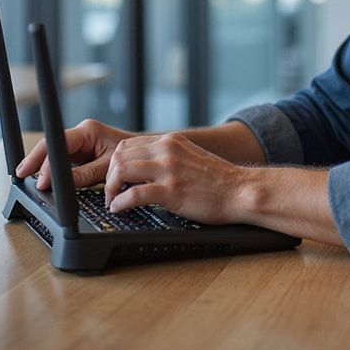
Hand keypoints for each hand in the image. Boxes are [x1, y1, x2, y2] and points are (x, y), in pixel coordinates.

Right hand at [16, 119, 134, 190]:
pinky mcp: (78, 155)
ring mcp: (78, 144)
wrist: (143, 155)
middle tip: (20, 176)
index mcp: (88, 130)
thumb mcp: (109, 167)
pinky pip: (60, 161)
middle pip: (51, 145)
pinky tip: (41, 180)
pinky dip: (50, 171)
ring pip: (53, 154)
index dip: (46, 161)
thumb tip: (62, 183)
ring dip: (40, 166)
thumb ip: (85, 174)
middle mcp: (80, 135)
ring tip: (25, 178)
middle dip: (34, 160)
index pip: (60, 143)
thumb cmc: (131, 156)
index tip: (39, 178)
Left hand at [104, 132, 248, 223]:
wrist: (240, 190)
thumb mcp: (189, 156)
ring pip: (122, 170)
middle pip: (120, 155)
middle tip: (110, 191)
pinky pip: (134, 194)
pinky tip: (119, 208)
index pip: (128, 144)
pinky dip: (120, 202)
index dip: (115, 162)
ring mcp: (169, 170)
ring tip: (112, 200)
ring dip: (110, 188)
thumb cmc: (218, 179)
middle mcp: (167, 150)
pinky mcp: (171, 191)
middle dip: (109, 175)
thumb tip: (146, 166)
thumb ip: (169, 156)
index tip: (114, 177)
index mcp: (171, 141)